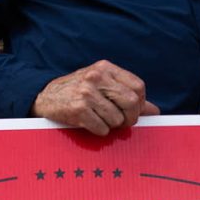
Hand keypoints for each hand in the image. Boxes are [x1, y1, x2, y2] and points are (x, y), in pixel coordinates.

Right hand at [34, 60, 156, 135]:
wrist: (44, 97)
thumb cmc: (77, 92)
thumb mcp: (102, 85)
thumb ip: (127, 95)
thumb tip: (154, 111)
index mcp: (105, 68)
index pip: (138, 86)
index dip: (140, 104)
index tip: (132, 111)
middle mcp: (96, 77)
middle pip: (130, 102)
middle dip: (130, 118)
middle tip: (122, 122)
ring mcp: (86, 93)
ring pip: (116, 118)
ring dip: (112, 126)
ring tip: (101, 120)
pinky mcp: (77, 109)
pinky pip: (102, 128)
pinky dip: (100, 131)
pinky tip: (91, 124)